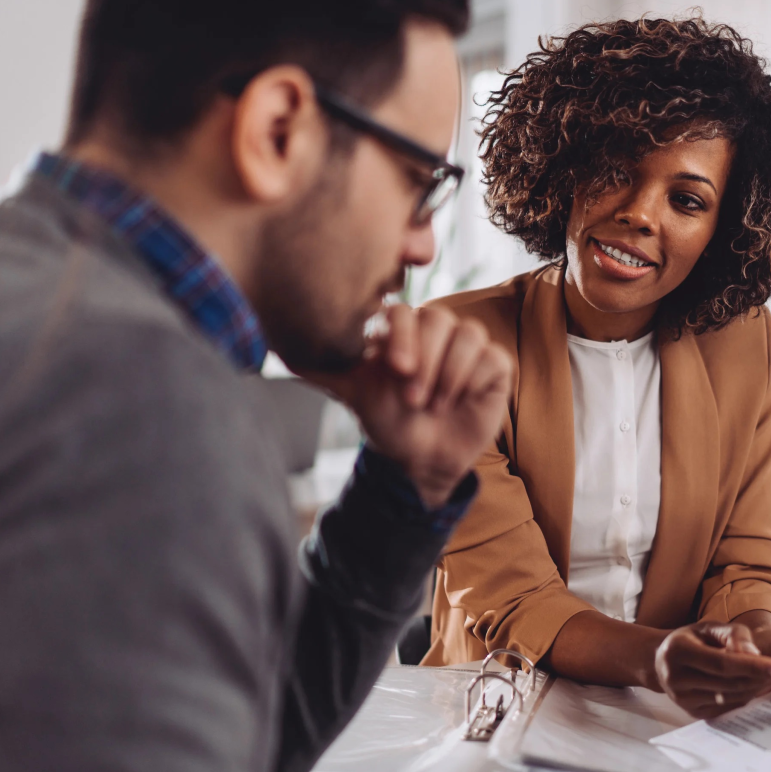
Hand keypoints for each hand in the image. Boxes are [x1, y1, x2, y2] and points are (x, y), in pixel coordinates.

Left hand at [306, 304, 512, 507]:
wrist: (420, 460)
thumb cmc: (387, 421)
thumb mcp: (353, 392)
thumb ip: (322, 367)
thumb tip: (277, 350)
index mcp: (402, 329)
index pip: (405, 311)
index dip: (403, 337)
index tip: (396, 370)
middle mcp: (436, 330)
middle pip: (438, 318)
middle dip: (425, 361)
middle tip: (413, 398)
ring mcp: (467, 345)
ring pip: (467, 334)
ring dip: (449, 374)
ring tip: (433, 405)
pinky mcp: (493, 365)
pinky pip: (491, 357)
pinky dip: (472, 380)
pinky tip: (457, 401)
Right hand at [654, 621, 770, 717]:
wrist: (661, 660)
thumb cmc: (692, 640)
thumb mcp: (709, 627)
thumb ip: (734, 634)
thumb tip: (755, 653)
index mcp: (678, 651)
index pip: (722, 663)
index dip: (754, 666)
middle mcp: (676, 678)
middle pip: (729, 683)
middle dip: (762, 678)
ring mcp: (683, 699)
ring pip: (731, 697)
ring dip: (757, 688)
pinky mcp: (692, 713)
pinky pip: (727, 707)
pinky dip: (745, 697)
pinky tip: (754, 685)